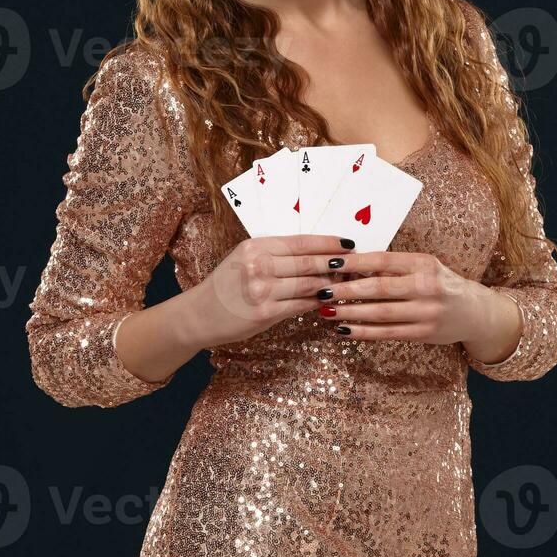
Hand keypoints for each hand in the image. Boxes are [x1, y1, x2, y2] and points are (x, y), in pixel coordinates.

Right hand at [182, 234, 354, 348]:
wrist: (199, 314)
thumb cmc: (226, 285)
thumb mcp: (245, 259)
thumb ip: (276, 254)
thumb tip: (318, 253)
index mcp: (254, 246)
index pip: (300, 241)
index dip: (328, 242)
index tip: (348, 243)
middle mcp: (257, 265)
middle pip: (308, 262)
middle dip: (336, 264)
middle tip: (357, 264)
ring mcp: (261, 290)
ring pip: (309, 284)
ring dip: (332, 284)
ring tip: (348, 283)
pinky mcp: (264, 313)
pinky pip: (301, 305)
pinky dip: (318, 302)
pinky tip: (330, 300)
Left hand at [313, 250, 500, 346]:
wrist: (473, 311)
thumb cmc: (440, 284)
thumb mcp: (422, 267)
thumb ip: (392, 268)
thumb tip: (351, 266)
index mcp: (424, 264)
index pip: (383, 260)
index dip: (355, 262)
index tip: (331, 264)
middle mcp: (427, 286)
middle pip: (378, 288)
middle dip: (346, 290)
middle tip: (321, 291)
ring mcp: (426, 312)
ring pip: (380, 313)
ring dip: (350, 313)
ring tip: (327, 311)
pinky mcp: (424, 334)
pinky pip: (387, 333)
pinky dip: (363, 332)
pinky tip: (343, 330)